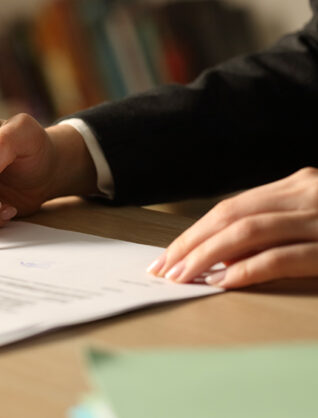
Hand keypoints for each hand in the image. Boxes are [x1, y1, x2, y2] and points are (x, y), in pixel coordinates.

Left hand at [148, 167, 317, 287]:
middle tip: (165, 267)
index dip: (194, 232)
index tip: (168, 254)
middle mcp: (306, 193)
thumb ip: (268, 231)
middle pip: (231, 216)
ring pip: (247, 232)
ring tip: (182, 276)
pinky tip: (221, 282)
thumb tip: (217, 257)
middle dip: (191, 244)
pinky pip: (279, 259)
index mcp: (297, 186)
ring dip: (206, 257)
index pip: (231, 207)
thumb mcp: (308, 222)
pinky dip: (245, 270)